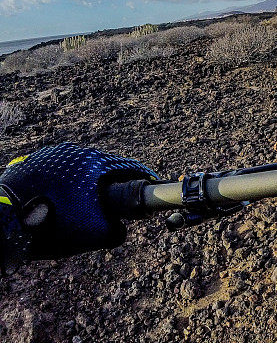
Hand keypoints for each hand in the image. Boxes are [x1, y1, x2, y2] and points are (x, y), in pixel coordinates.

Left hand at [0, 143, 156, 271]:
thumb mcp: (93, 235)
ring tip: (86, 203)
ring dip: (87, 183)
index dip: (143, 178)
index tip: (151, 184)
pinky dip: (66, 184)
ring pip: (80, 169)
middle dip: (113, 182)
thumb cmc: (51, 223)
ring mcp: (52, 155)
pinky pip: (59, 172)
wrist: (3, 219)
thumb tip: (120, 229)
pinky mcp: (33, 162)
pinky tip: (62, 201)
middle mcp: (75, 152)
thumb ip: (117, 232)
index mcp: (95, 162)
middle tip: (117, 200)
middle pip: (104, 166)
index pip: (129, 167)